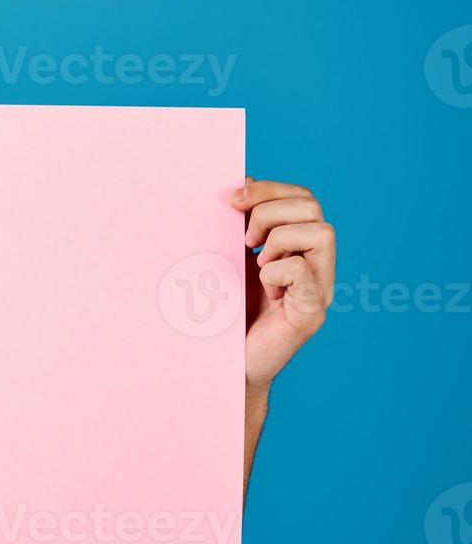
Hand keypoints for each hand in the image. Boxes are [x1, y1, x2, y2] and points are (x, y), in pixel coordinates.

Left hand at [232, 177, 334, 396]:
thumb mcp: (229, 255)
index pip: (301, 196)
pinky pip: (303, 271)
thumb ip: (240, 222)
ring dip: (278, 240)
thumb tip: (243, 181)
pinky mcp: (312, 312)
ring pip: (321, 232)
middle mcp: (315, 264)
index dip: (268, 189)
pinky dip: (276, 272)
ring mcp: (319, 288)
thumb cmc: (224, 309)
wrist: (221, 362)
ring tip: (257, 265)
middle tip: (245, 239)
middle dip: (269, 211)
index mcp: (297, 246)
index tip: (232, 201)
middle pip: (312, 206)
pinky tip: (264, 290)